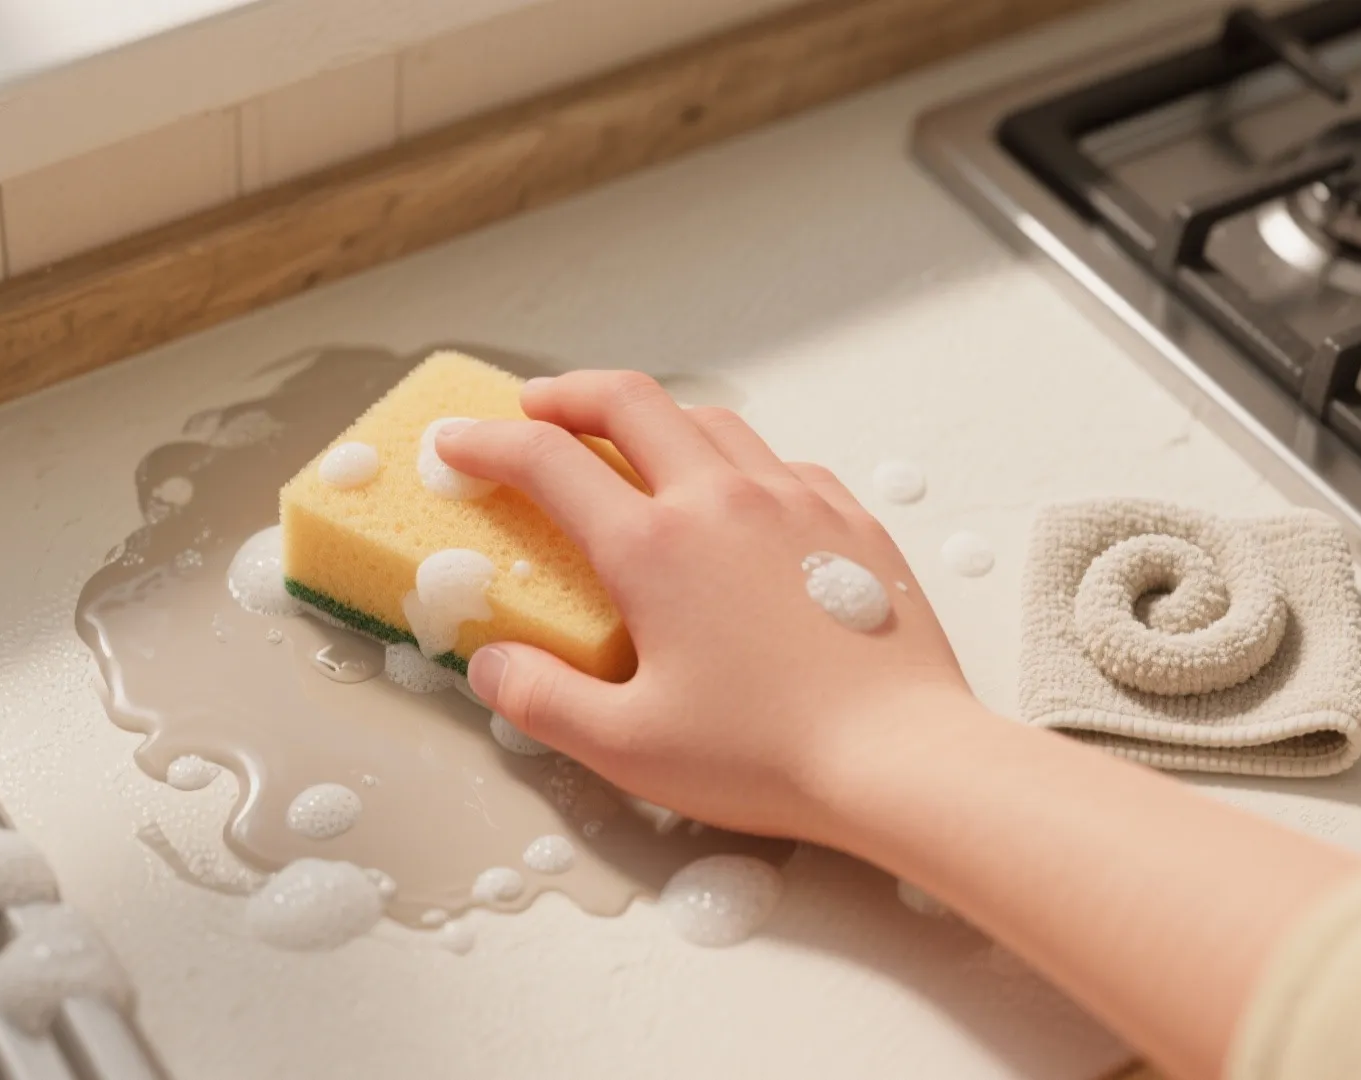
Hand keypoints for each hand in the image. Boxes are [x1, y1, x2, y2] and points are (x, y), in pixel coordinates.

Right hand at [435, 370, 977, 843]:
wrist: (903, 757)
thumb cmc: (768, 756)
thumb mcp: (626, 746)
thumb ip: (542, 700)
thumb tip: (492, 666)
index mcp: (654, 547)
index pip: (548, 462)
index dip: (488, 443)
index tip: (458, 443)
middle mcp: (721, 501)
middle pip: (629, 401)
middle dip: (568, 393)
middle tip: (535, 409)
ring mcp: (795, 501)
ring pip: (710, 420)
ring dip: (654, 418)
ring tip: (628, 444)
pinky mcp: (850, 521)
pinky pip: (779, 462)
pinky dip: (734, 461)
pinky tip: (732, 500)